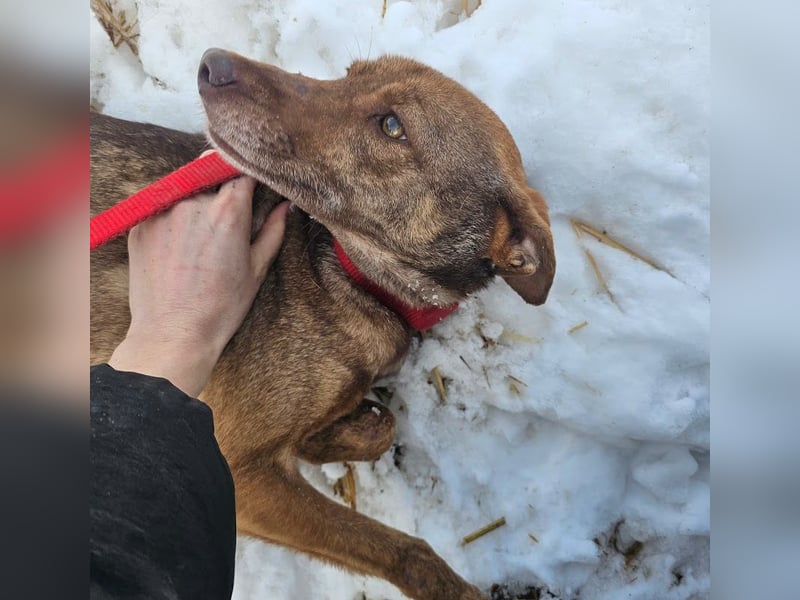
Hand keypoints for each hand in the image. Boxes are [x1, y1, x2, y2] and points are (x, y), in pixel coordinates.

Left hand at [109, 153, 288, 396]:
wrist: (173, 334)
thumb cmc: (220, 307)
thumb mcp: (256, 269)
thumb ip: (273, 231)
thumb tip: (285, 206)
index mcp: (228, 210)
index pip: (240, 169)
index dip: (247, 174)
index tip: (252, 185)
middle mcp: (193, 202)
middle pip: (210, 174)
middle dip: (220, 187)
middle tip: (227, 216)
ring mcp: (162, 211)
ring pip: (185, 189)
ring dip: (196, 201)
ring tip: (201, 236)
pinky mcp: (141, 224)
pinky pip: (161, 207)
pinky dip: (173, 216)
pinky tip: (180, 247)